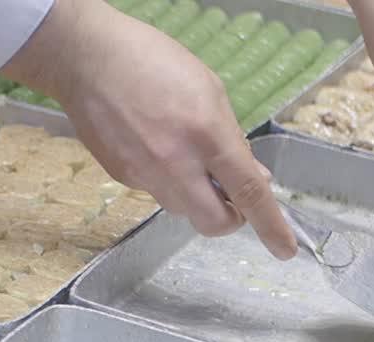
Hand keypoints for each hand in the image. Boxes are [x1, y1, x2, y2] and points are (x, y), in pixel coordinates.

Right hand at [0, 0, 295, 258]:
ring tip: (182, 154)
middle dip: (228, 218)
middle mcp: (174, 163)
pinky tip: (151, 143)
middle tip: (230, 198)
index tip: (284, 249)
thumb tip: (251, 174)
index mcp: (206, 135)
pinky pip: (155, 190)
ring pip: (182, 207)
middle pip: (212, 220)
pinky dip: (164, 177)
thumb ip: (231, 138)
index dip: (270, 225)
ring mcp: (144, 175)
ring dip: (194, 194)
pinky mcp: (121, 177)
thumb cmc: (154, 62)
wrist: (89, 60)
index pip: (247, 191)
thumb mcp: (209, 91)